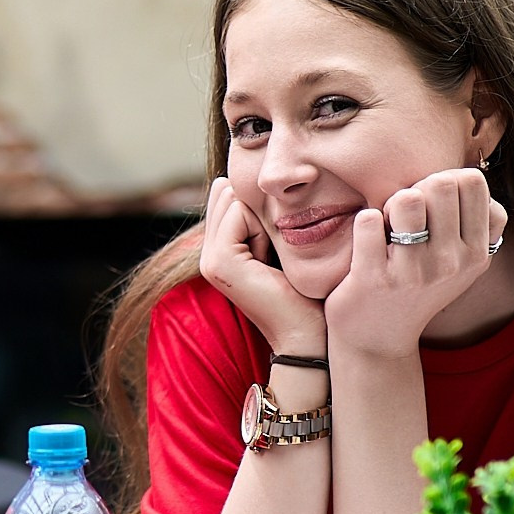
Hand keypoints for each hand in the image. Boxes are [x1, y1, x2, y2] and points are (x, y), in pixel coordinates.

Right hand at [197, 178, 325, 354]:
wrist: (306, 333)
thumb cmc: (303, 291)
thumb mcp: (278, 246)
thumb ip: (258, 219)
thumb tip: (234, 180)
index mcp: (218, 251)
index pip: (229, 196)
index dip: (260, 210)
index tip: (275, 249)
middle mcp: (207, 255)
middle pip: (229, 194)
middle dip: (258, 211)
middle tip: (274, 252)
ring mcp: (209, 260)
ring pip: (234, 201)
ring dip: (262, 221)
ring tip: (272, 258)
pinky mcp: (220, 262)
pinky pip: (239, 214)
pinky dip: (262, 229)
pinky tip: (269, 260)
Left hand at [323, 168, 507, 357]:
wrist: (377, 341)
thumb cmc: (418, 286)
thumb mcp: (461, 261)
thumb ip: (475, 219)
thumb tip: (470, 173)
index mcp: (477, 253)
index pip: (473, 181)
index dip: (447, 179)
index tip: (432, 204)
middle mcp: (452, 263)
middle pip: (442, 182)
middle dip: (418, 187)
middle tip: (405, 214)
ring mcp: (413, 272)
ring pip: (407, 199)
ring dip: (391, 203)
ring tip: (388, 226)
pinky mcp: (373, 278)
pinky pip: (368, 221)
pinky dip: (363, 222)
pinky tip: (367, 241)